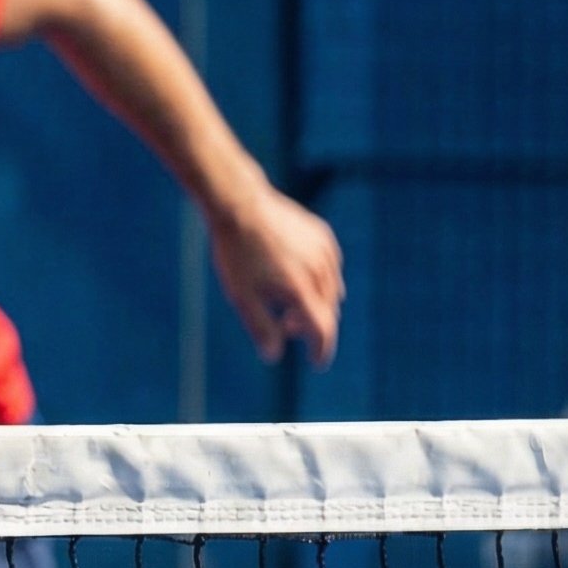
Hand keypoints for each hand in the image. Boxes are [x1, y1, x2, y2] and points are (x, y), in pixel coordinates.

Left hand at [210, 187, 344, 366]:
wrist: (240, 205)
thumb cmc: (236, 253)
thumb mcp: (241, 296)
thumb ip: (260, 327)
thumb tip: (273, 356)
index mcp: (300, 289)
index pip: (322, 330)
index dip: (320, 350)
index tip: (317, 363)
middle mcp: (319, 271)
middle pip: (327, 311)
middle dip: (310, 325)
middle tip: (285, 325)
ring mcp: (324, 252)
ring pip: (330, 289)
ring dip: (315, 302)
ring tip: (284, 300)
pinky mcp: (323, 236)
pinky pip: (329, 267)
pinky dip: (317, 279)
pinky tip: (294, 275)